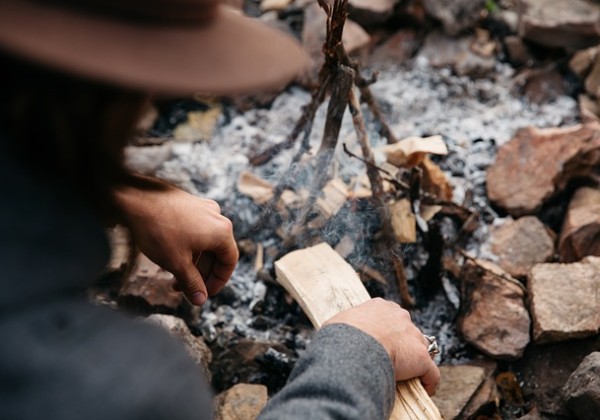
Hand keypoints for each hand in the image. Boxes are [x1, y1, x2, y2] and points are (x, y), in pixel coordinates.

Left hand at [113, 176, 238, 305]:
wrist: (134, 199)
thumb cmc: (158, 230)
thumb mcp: (177, 263)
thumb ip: (192, 283)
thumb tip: (200, 300)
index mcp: (221, 231)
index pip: (229, 262)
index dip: (218, 281)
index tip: (205, 294)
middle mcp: (217, 217)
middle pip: (217, 252)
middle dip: (202, 274)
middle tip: (187, 289)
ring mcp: (202, 209)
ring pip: (204, 243)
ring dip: (193, 262)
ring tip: (174, 278)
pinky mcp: (189, 205)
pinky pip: (195, 231)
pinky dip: (188, 248)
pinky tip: (171, 258)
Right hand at [323, 298, 439, 394]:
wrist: (356, 345)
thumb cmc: (343, 333)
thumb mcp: (340, 321)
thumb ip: (346, 325)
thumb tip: (338, 334)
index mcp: (381, 306)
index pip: (390, 316)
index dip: (386, 330)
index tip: (379, 341)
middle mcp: (400, 316)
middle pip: (407, 331)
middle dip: (402, 344)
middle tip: (390, 358)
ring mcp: (413, 336)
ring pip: (420, 350)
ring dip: (414, 362)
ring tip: (404, 376)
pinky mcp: (422, 358)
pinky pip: (431, 372)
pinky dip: (428, 381)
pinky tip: (422, 388)